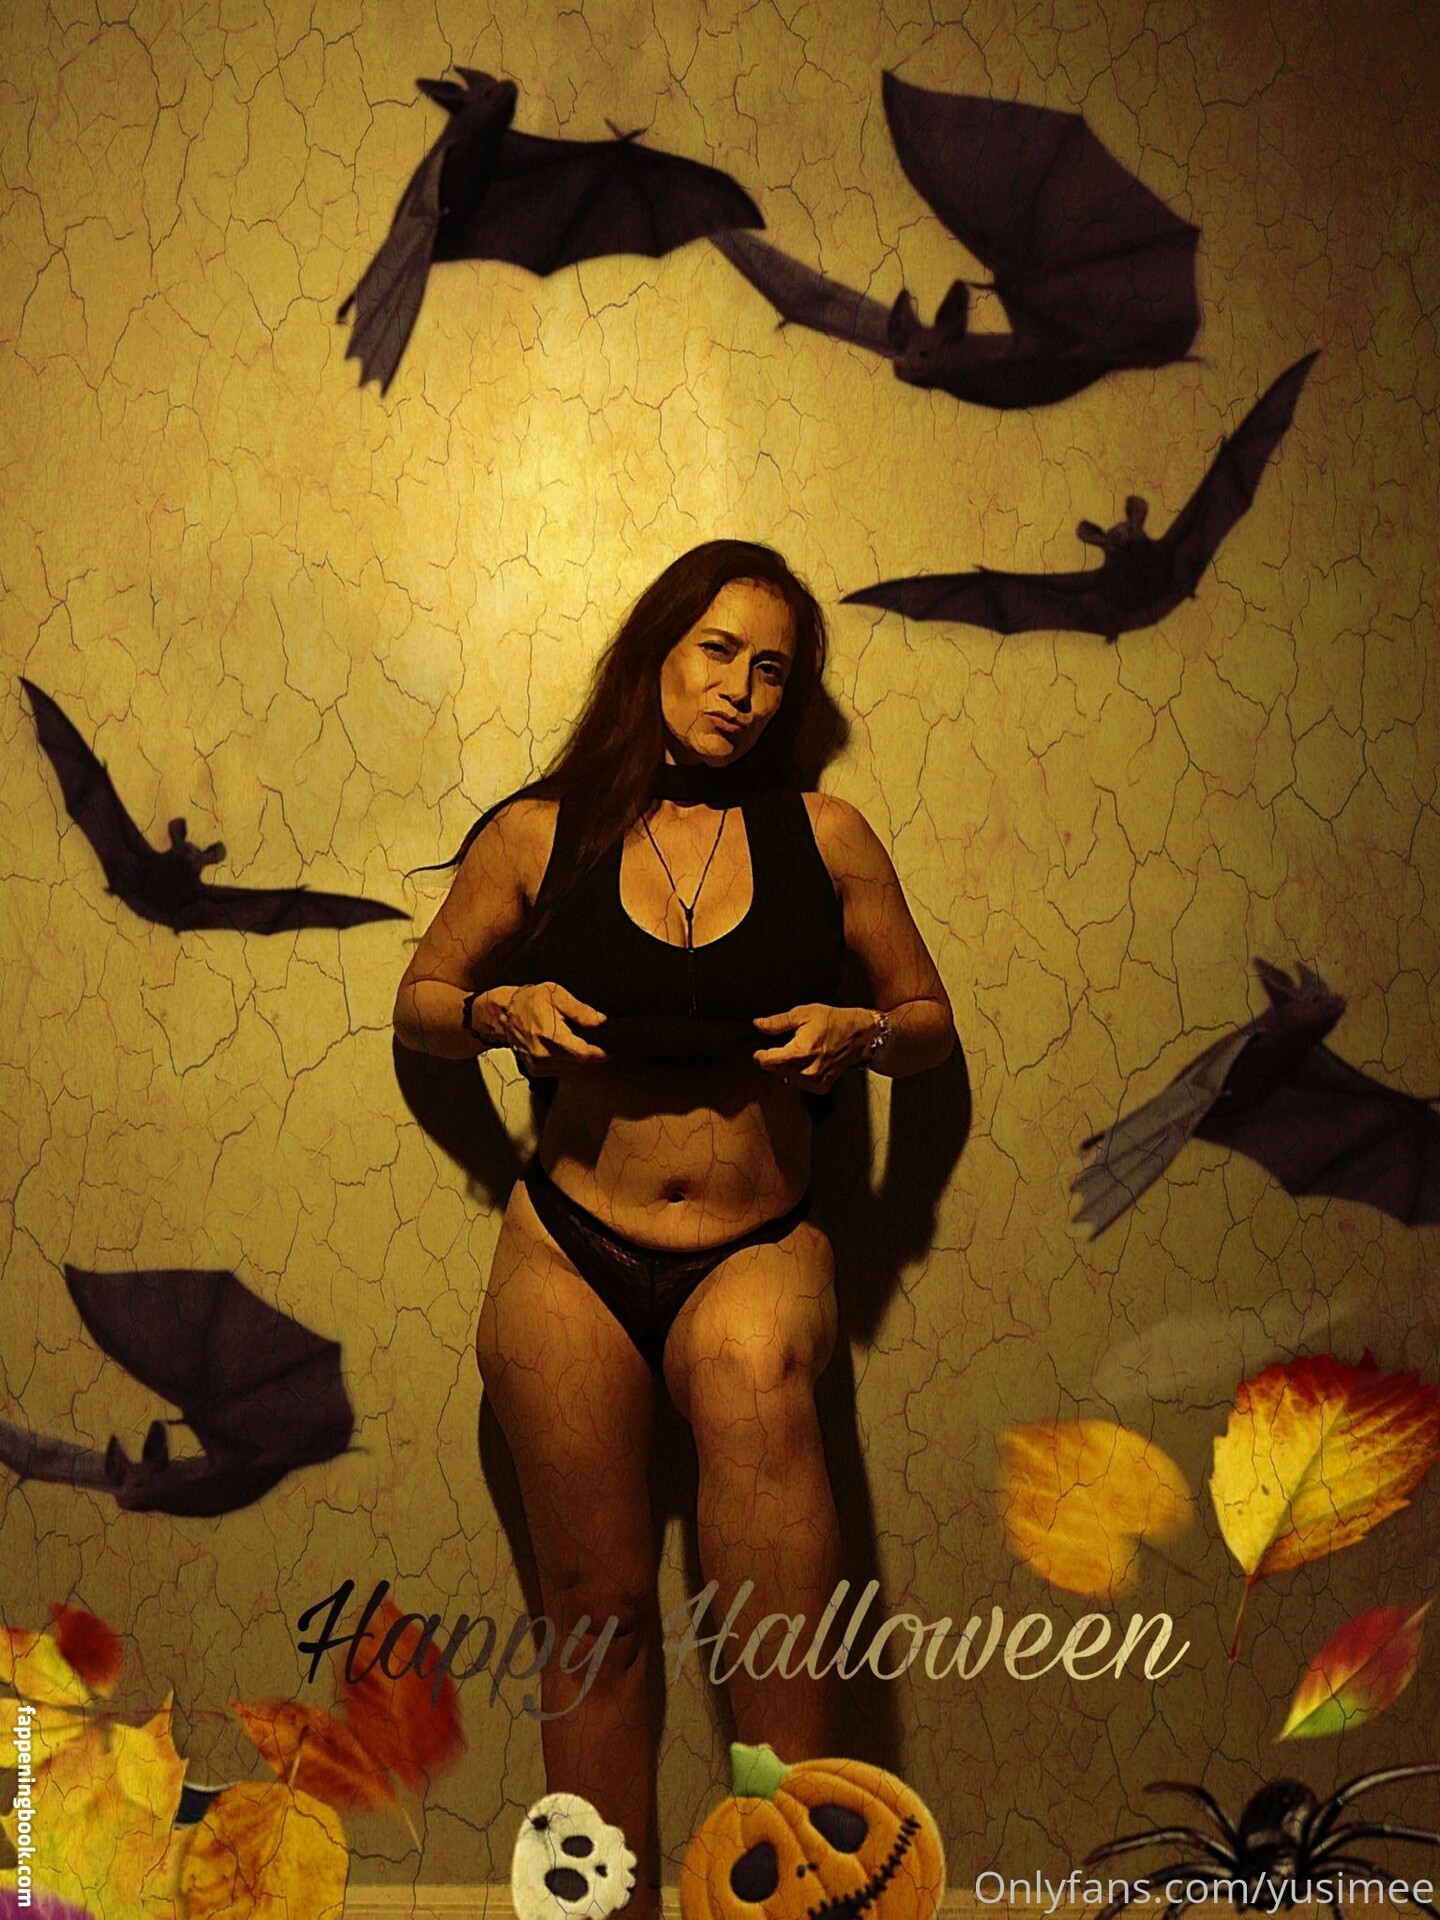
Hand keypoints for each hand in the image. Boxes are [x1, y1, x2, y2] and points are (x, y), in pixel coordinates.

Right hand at [489, 982, 606, 1076]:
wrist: (505, 1013)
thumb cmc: (530, 1001)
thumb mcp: (557, 995)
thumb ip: (581, 1011)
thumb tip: (601, 1021)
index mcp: (550, 1036)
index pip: (583, 1053)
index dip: (600, 1052)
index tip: (611, 1049)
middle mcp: (543, 1054)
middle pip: (579, 1062)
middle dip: (589, 1052)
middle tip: (592, 1038)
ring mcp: (538, 1064)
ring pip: (571, 1067)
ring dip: (577, 1056)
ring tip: (573, 1039)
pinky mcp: (535, 1069)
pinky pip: (560, 1070)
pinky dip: (566, 1061)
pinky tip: (562, 1046)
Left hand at [752, 1004, 878, 1094]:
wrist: (861, 1035)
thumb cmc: (834, 1021)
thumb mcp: (804, 1013)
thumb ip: (778, 1022)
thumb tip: (758, 1024)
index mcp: (800, 1052)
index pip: (767, 1062)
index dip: (760, 1055)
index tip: (760, 1050)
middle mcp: (807, 1070)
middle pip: (775, 1071)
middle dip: (774, 1059)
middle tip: (784, 1046)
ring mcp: (815, 1081)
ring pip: (786, 1078)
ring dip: (786, 1068)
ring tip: (799, 1052)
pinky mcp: (821, 1087)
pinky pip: (800, 1084)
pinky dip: (799, 1075)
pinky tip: (807, 1062)